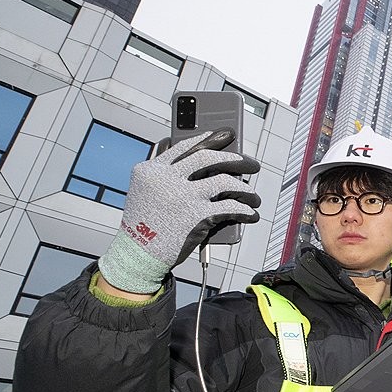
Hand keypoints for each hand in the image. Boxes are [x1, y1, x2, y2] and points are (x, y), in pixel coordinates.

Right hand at [98, 130, 260, 293]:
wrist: (137, 256)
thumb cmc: (145, 227)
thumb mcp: (144, 193)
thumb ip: (166, 177)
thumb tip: (204, 168)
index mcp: (150, 170)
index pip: (184, 147)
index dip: (208, 139)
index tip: (225, 135)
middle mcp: (166, 178)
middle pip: (208, 158)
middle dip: (235, 159)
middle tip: (251, 164)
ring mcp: (182, 195)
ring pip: (225, 181)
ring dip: (246, 189)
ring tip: (254, 196)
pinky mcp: (197, 215)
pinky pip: (231, 206)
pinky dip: (246, 210)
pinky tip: (251, 213)